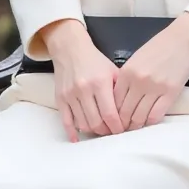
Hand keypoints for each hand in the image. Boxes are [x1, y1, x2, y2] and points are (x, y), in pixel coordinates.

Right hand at [39, 19, 124, 142]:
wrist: (70, 49)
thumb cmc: (94, 60)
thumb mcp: (113, 70)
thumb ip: (120, 90)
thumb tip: (129, 112)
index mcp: (100, 82)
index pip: (110, 114)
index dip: (117, 126)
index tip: (122, 130)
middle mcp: (84, 90)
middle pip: (96, 122)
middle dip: (106, 131)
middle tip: (112, 132)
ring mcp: (70, 95)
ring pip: (83, 124)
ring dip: (93, 131)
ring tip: (100, 130)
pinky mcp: (60, 99)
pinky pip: (66, 121)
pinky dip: (72, 132)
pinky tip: (77, 139)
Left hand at [114, 13, 188, 130]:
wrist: (181, 39)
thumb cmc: (157, 48)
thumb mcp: (135, 60)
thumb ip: (126, 78)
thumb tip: (119, 100)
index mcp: (126, 72)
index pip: (114, 101)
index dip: (113, 114)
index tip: (114, 121)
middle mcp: (138, 81)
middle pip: (125, 111)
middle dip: (122, 124)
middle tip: (123, 129)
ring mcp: (155, 88)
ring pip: (139, 116)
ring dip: (136, 125)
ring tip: (135, 127)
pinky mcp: (170, 93)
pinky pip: (156, 115)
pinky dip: (150, 122)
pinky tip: (149, 121)